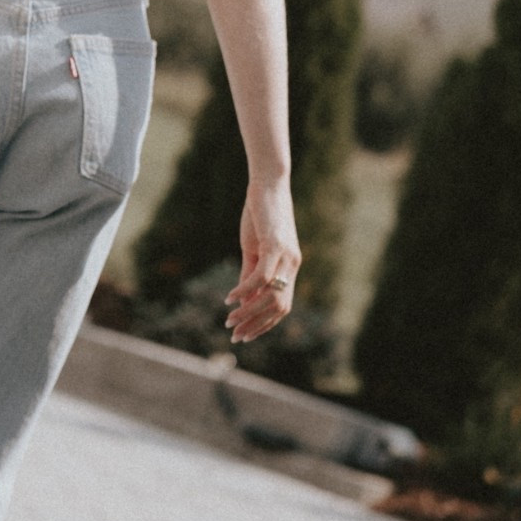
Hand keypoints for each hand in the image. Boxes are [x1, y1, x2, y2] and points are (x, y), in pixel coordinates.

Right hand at [225, 178, 299, 342]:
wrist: (268, 185)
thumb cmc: (260, 215)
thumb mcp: (253, 248)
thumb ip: (250, 274)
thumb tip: (243, 300)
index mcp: (289, 268)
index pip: (282, 305)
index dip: (265, 324)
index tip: (245, 335)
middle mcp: (292, 265)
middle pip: (278, 306)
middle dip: (256, 325)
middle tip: (235, 336)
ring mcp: (286, 256)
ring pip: (270, 295)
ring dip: (249, 312)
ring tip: (229, 321)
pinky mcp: (275, 245)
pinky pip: (260, 276)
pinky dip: (244, 290)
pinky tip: (229, 298)